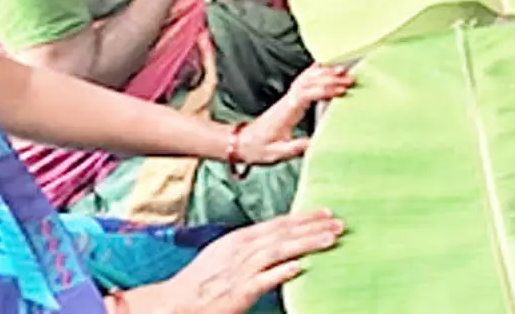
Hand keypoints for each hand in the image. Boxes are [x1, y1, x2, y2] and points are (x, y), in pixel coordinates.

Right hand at [122, 210, 345, 312]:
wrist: (175, 302)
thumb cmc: (201, 280)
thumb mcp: (225, 253)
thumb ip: (251, 246)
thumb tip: (277, 239)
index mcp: (239, 239)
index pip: (278, 224)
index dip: (303, 217)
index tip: (326, 212)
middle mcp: (242, 250)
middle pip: (284, 234)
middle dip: (313, 227)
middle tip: (338, 223)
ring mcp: (241, 270)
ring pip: (280, 251)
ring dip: (306, 243)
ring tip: (330, 239)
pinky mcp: (239, 292)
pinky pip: (264, 280)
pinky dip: (281, 272)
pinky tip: (299, 267)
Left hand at [235, 63, 356, 164]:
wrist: (243, 142)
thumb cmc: (260, 148)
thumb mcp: (277, 153)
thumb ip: (295, 148)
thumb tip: (315, 143)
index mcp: (286, 111)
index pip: (306, 94)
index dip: (324, 90)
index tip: (341, 91)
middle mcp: (288, 100)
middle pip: (309, 82)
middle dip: (330, 78)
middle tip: (350, 78)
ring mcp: (288, 97)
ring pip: (307, 78)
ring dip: (325, 72)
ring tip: (343, 69)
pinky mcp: (290, 98)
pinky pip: (303, 79)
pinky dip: (315, 71)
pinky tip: (325, 67)